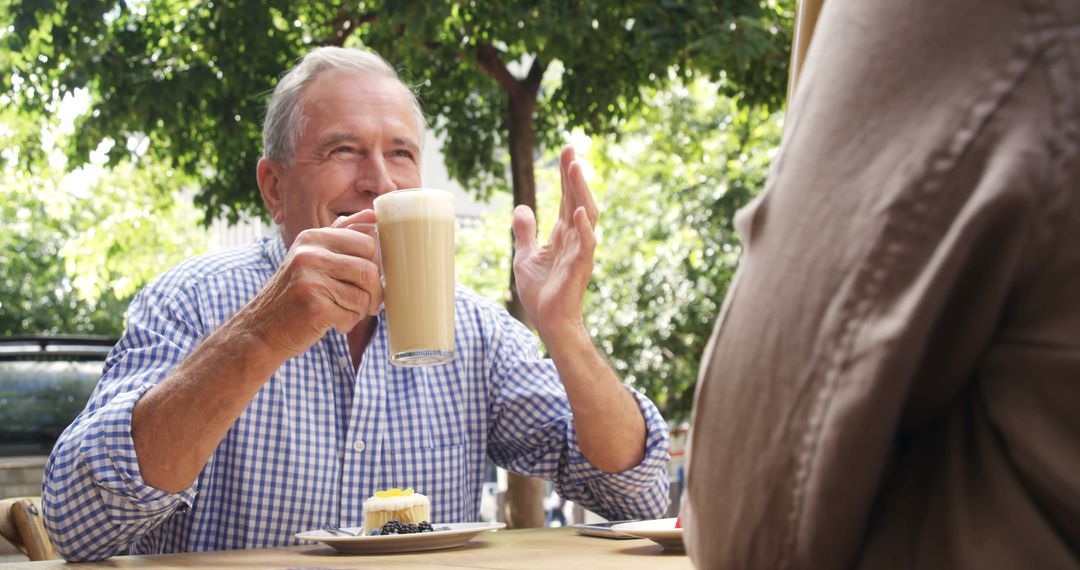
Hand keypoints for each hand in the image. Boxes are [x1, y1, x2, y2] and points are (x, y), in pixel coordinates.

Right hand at [243, 210, 382, 358]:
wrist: (260, 330)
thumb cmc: (295, 294)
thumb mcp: (312, 257)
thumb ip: (341, 236)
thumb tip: (373, 216)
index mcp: (312, 237)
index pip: (368, 243)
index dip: (374, 264)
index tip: (366, 280)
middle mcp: (309, 254)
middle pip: (369, 269)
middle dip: (373, 291)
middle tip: (365, 303)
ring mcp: (310, 280)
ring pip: (364, 296)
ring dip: (358, 311)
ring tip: (338, 312)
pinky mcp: (314, 307)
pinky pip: (352, 315)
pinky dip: (347, 323)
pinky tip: (329, 323)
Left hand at [512, 145, 598, 338]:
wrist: (548, 321)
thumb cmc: (541, 292)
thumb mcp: (525, 256)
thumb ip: (525, 232)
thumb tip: (521, 207)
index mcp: (563, 234)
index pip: (567, 198)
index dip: (566, 175)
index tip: (566, 150)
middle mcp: (575, 238)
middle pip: (577, 198)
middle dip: (574, 174)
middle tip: (569, 149)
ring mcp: (580, 251)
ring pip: (586, 214)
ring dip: (581, 191)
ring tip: (575, 168)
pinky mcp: (580, 267)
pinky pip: (586, 244)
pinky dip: (584, 227)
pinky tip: (578, 210)